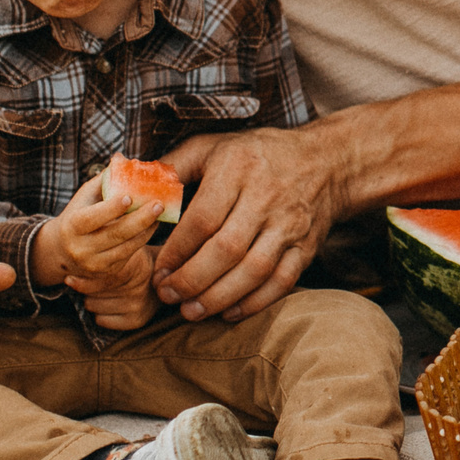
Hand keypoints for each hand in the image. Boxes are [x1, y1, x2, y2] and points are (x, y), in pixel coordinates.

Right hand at [34, 171, 160, 289]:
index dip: (111, 209)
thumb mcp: (84, 197)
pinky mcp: (107, 272)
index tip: (129, 197)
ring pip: (126, 248)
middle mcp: (80, 249)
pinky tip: (153, 225)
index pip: (91, 219)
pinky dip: (143, 239)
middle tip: (159, 204)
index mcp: (72, 227)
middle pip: (115, 234)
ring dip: (147, 230)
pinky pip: (129, 255)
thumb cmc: (78, 214)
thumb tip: (121, 158)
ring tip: (160, 213)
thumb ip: (103, 180)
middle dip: (140, 219)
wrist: (61, 251)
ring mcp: (94, 263)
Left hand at [72, 247, 159, 330]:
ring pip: (93, 306)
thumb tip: (74, 260)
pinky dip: (101, 314)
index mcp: (137, 265)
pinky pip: (102, 320)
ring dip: (93, 300)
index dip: (83, 280)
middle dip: (87, 288)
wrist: (164, 275)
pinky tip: (110, 304)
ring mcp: (139, 304)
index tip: (70, 279)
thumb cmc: (134, 261)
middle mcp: (140, 286)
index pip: (102, 278)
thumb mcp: (124, 250)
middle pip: (92, 292)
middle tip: (94, 284)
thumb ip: (104, 254)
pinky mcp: (138, 320)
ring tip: (103, 293)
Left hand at [152, 124, 341, 321]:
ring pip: (253, 270)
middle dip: (192, 279)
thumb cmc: (257, 155)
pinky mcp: (306, 246)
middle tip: (168, 296)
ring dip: (218, 297)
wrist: (326, 162)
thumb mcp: (213, 147)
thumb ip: (172, 167)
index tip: (158, 271)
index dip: (176, 250)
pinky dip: (254, 302)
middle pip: (226, 249)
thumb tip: (132, 187)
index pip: (203, 219)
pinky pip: (281, 281)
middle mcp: (267, 197)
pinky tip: (229, 312)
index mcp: (238, 169)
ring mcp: (290, 224)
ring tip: (191, 311)